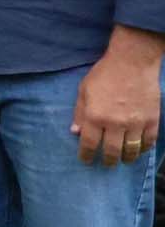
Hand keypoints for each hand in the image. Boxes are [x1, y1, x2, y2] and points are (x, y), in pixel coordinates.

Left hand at [72, 31, 164, 165]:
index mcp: (95, 116)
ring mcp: (136, 123)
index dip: (86, 155)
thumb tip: (75, 132)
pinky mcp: (152, 120)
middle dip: (108, 161)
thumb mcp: (84, 90)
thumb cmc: (104, 74)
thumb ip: (79, 112)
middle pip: (112, 151)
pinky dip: (143, 149)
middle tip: (106, 164)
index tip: (86, 160)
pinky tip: (139, 150)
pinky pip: (149, 141)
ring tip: (123, 160)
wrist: (132, 62)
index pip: (89, 144)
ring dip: (126, 158)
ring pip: (131, 150)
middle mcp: (115, 123)